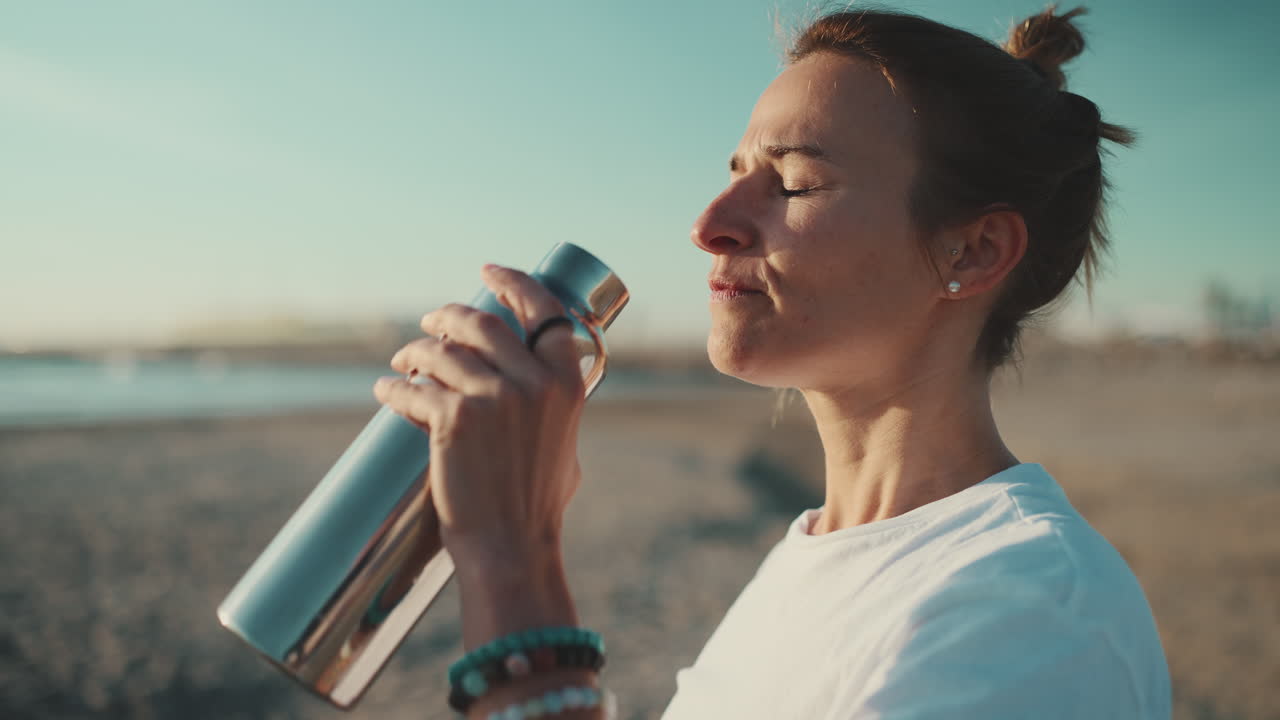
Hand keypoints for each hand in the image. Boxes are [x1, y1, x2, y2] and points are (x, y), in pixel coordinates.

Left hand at [373, 263, 586, 564]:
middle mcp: (534, 383)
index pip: (544, 310)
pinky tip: (387, 392)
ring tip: (403, 363)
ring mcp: (493, 399)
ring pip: (441, 351)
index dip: (514, 283)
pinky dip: (395, 391)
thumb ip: (551, 409)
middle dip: (448, 316)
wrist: (511, 547)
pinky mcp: (453, 420)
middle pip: (481, 322)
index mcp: (567, 383)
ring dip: (415, 352)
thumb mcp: (565, 445)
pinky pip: (413, 390)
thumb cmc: (536, 505)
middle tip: (430, 323)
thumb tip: (532, 384)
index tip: (487, 273)